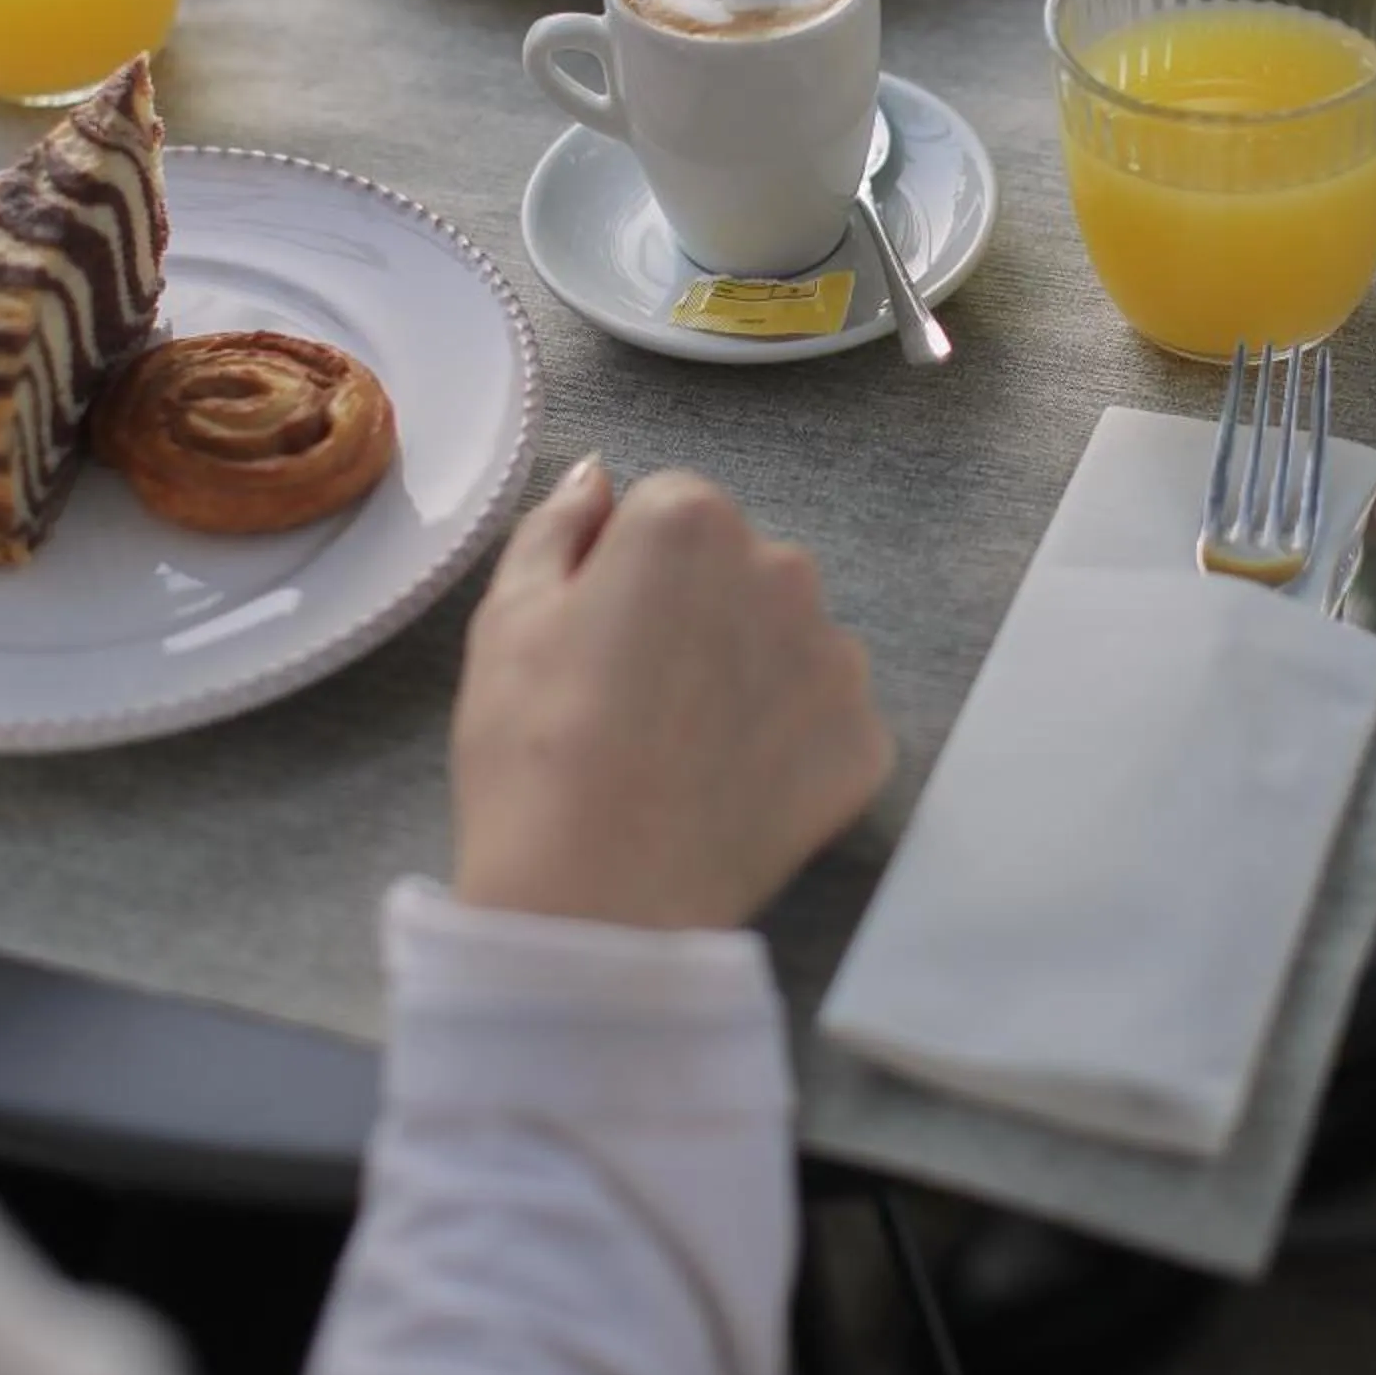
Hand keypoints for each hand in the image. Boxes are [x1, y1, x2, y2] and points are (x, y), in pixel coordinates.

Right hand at [452, 459, 893, 932]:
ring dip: (750, 674)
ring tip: (682, 751)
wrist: (597, 900)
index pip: (666, 510)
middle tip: (635, 700)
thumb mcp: (508, 616)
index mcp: (689, 521)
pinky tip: (730, 789)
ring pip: (788, 640)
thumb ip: (558, 525)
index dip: (624, 573)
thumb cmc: (534, 750)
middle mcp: (783, 567)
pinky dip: (788, 746)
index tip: (598, 639)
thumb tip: (598, 475)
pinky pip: (825, 719)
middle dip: (699, 612)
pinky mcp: (867, 740)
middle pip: (739, 568)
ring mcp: (837, 657)